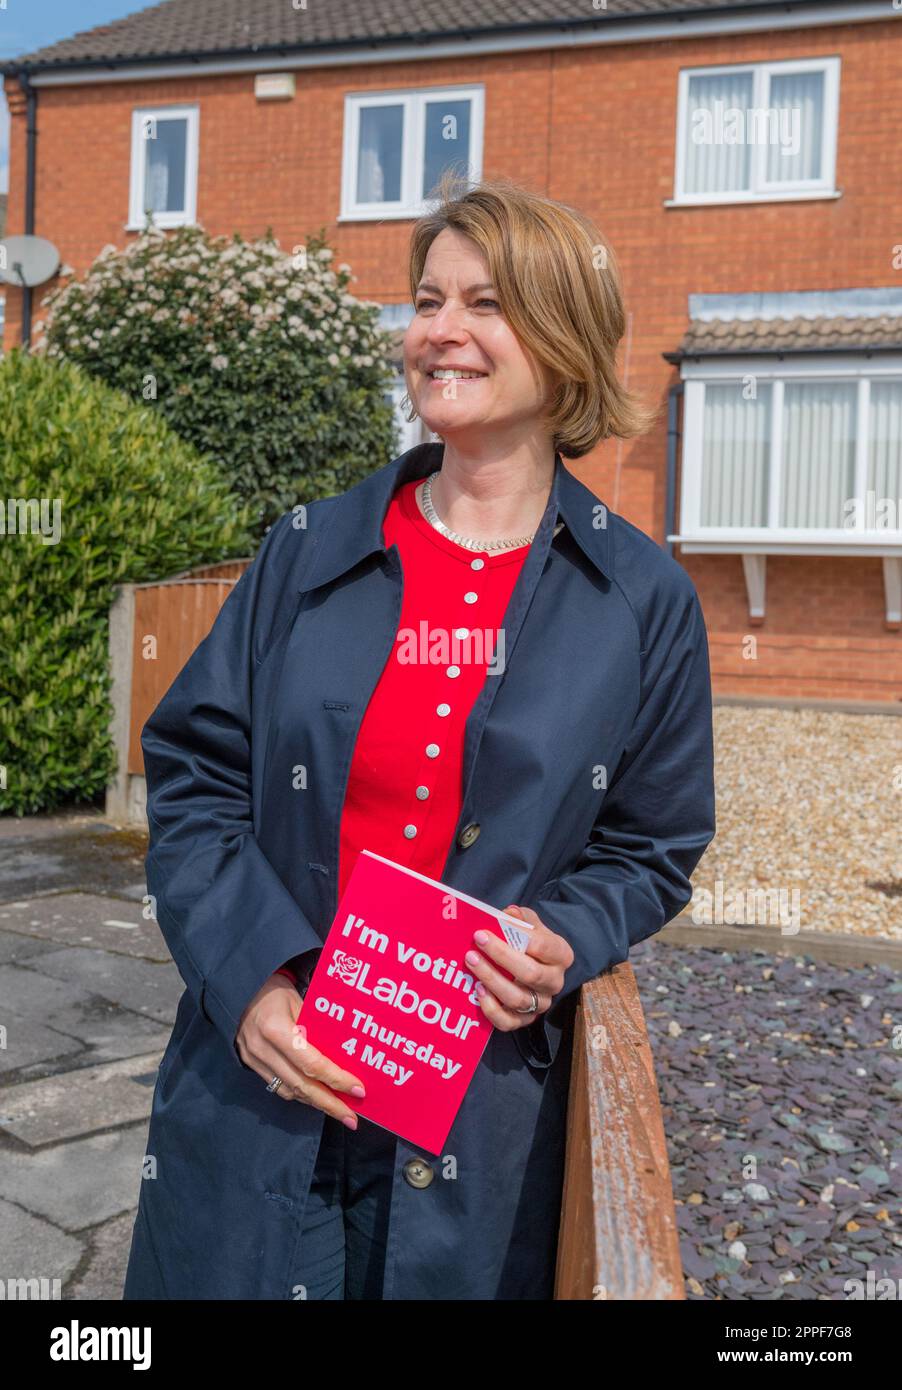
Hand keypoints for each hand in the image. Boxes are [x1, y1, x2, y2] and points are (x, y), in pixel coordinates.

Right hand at [235, 972, 365, 1127]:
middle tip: (352, 1118)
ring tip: (339, 1111)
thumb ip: (318, 1029)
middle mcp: (262, 1048)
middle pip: (301, 1085)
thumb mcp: (301, 1002)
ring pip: (289, 1091)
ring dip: (316, 1103)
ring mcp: (253, 1059)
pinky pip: (278, 1087)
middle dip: (329, 1103)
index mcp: (275, 1028)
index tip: (358, 1090)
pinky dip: (300, 1094)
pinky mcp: (250, 1065)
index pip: (311, 1063)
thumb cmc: (277, 992)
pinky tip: (317, 1097)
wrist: (243, 990)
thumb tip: (347, 1056)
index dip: (336, 1080)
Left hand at [464, 905, 573, 1032]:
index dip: (519, 938)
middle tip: (477, 941)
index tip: (493, 929)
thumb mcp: (531, 924)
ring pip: (517, 998)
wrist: (536, 964)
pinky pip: (508, 1022)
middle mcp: (555, 982)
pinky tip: (478, 990)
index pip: (544, 947)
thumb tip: (510, 913)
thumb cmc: (531, 941)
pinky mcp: (526, 1020)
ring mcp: (541, 1003)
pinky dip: (491, 1008)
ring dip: (491, 979)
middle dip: (501, 956)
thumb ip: (521, 917)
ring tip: (471, 961)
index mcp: (561, 955)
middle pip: (531, 974)